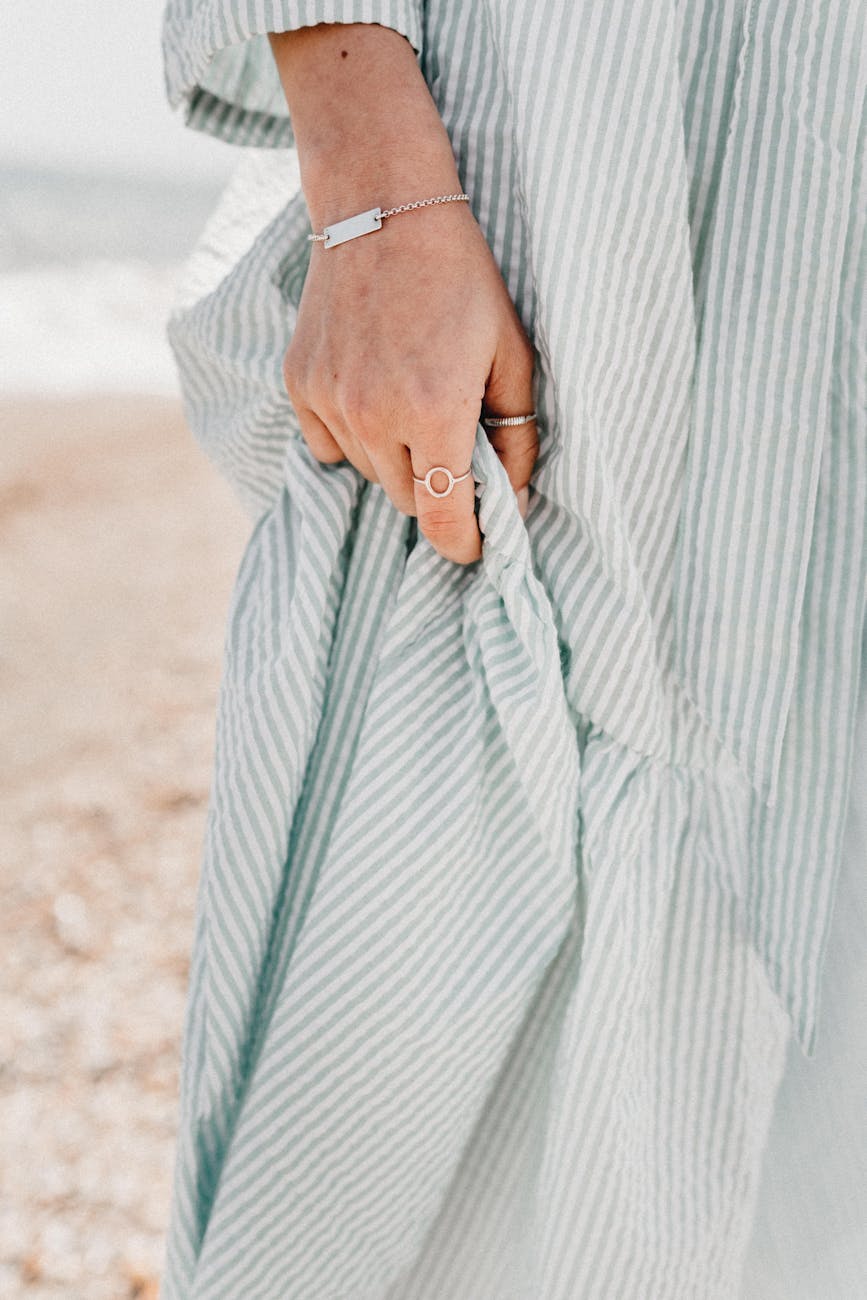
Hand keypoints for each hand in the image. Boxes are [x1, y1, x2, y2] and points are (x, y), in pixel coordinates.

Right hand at [270, 23, 537, 563]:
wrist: (383, 208)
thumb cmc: (461, 279)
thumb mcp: (512, 354)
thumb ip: (517, 435)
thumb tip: (514, 499)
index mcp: (433, 411)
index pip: (443, 519)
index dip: (464, 544)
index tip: (476, 546)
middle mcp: (373, 416)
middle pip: (408, 501)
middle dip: (437, 490)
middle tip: (456, 448)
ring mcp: (329, 401)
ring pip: (371, 475)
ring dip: (398, 461)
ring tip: (415, 403)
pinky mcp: (300, 384)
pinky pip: (330, 446)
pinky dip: (357, 438)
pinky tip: (377, 393)